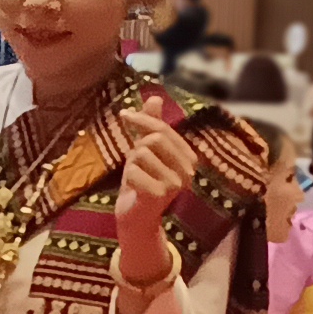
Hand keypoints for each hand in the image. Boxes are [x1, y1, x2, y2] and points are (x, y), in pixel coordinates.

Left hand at [114, 109, 193, 286]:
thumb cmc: (142, 181)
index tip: (124, 115)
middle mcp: (187, 170)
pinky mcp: (161, 194)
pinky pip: (133, 171)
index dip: (141, 119)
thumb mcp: (145, 149)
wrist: (135, 217)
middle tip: (136, 164)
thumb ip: (151, 124)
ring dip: (132, 165)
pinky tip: (135, 190)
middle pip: (153, 138)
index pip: (162, 128)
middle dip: (137, 148)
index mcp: (188, 157)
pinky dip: (128, 178)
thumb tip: (154, 96)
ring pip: (141, 154)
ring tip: (138, 179)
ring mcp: (176, 183)